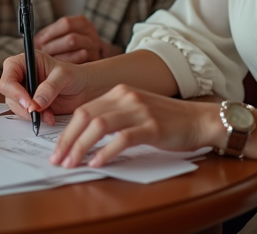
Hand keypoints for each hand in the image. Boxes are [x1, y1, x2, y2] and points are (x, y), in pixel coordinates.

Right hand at [0, 50, 92, 125]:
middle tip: (37, 113)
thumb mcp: (64, 76)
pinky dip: (36, 119)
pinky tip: (49, 117)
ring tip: (48, 115)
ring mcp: (24, 91)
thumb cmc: (75, 75)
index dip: (14, 91)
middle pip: (9, 94)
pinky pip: (25, 115)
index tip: (28, 103)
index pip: (8, 77)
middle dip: (23, 106)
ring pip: (16, 106)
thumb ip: (50, 87)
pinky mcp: (30, 104)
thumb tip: (36, 103)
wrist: (84, 89)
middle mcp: (21, 76)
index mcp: (25, 62)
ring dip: (31, 114)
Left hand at [34, 15, 113, 63]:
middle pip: (71, 39)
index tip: (39, 40)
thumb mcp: (61, 34)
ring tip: (48, 61)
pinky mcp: (93, 62)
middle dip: (53, 47)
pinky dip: (67, 65)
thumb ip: (49, 35)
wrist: (90, 56)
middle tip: (41, 52)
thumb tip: (33, 41)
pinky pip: (80, 64)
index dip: (51, 32)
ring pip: (77, 52)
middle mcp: (91, 35)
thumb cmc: (68, 44)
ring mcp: (94, 49)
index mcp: (82, 23)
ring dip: (59, 58)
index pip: (66, 24)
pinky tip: (57, 67)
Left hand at [50, 85, 224, 168]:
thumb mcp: (136, 112)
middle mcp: (126, 97)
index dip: (67, 132)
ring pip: (99, 126)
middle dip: (68, 140)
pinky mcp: (151, 126)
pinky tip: (97, 163)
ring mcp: (139, 110)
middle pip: (86, 117)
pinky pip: (122, 139)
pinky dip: (106, 152)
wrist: (199, 120)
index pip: (83, 111)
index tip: (57, 151)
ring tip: (72, 163)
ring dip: (81, 147)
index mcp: (119, 92)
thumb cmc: (167, 121)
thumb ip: (113, 118)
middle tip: (58, 160)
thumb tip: (84, 139)